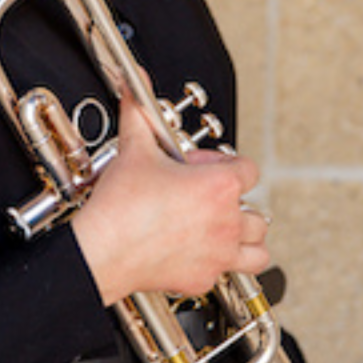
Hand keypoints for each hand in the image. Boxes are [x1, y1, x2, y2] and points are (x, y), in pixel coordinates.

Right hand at [71, 93, 264, 305]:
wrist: (103, 249)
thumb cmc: (122, 206)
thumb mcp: (134, 148)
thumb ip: (139, 110)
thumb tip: (133, 84)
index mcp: (220, 187)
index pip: (248, 170)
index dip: (225, 164)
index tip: (200, 168)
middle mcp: (227, 221)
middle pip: (257, 212)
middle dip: (235, 204)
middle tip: (207, 199)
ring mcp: (218, 253)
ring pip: (259, 251)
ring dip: (245, 240)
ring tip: (222, 231)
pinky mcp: (203, 279)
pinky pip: (227, 273)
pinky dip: (218, 264)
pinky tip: (197, 253)